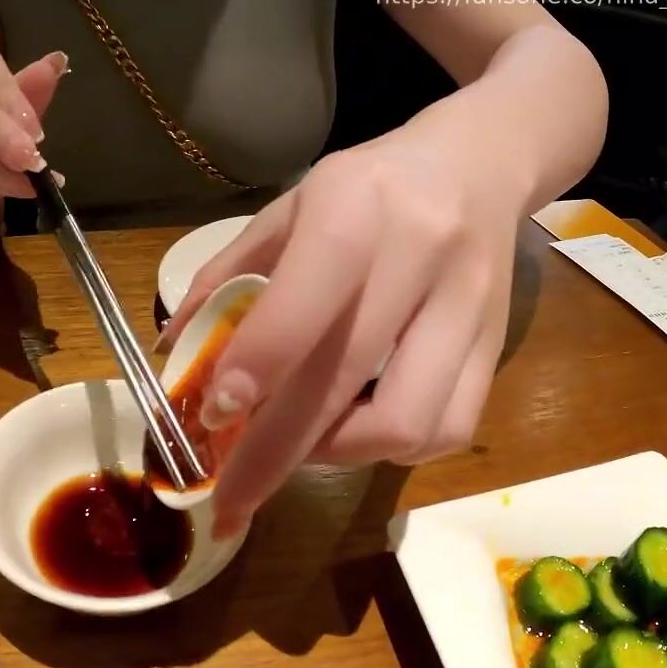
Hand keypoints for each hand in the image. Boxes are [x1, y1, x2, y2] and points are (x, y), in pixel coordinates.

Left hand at [164, 127, 525, 538]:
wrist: (479, 164)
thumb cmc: (367, 188)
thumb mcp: (289, 207)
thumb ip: (227, 277)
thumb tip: (170, 355)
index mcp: (353, 211)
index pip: (305, 305)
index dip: (255, 370)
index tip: (210, 419)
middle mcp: (417, 257)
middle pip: (343, 381)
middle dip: (274, 455)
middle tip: (228, 503)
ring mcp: (467, 307)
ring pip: (407, 423)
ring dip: (337, 455)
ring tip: (297, 447)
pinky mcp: (497, 346)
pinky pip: (447, 431)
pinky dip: (390, 450)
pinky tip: (353, 432)